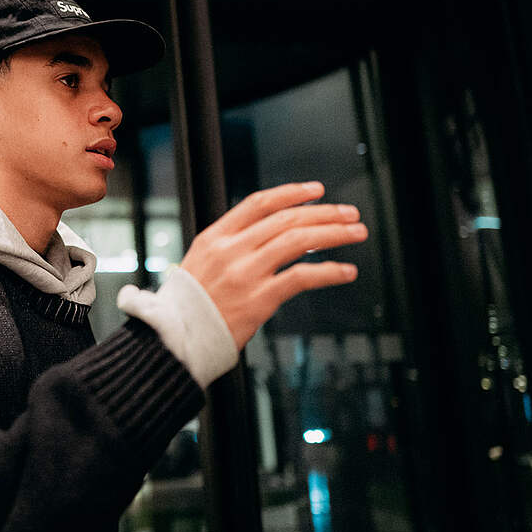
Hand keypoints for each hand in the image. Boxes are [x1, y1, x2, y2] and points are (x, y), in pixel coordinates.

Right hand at [179, 182, 366, 347]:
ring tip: (356, 233)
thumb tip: (270, 234)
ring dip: (333, 234)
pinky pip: (302, 277)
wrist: (175, 341)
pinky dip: (329, 271)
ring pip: (298, 241)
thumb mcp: (200, 264)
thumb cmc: (190, 307)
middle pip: (286, 219)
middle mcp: (231, 250)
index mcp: (215, 237)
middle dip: (324, 213)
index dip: (292, 193)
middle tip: (349, 213)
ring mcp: (245, 274)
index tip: (317, 191)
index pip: (259, 203)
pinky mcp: (259, 300)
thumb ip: (231, 247)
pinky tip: (346, 271)